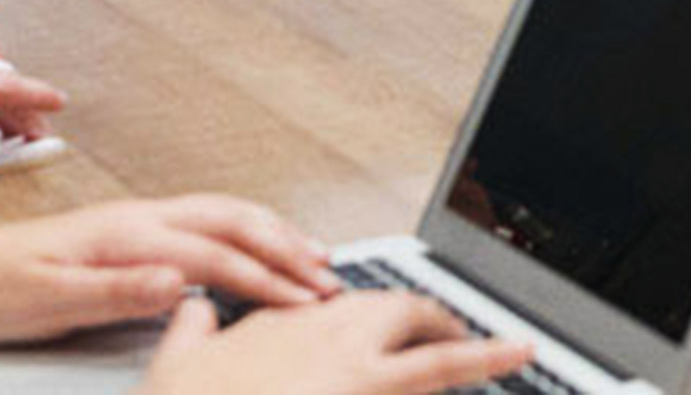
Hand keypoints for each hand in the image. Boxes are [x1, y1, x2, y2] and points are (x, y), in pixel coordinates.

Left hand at [0, 195, 343, 347]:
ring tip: (315, 258)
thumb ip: (116, 289)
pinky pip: (206, 222)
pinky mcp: (130, 232)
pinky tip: (257, 247)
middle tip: (330, 281)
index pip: (214, 254)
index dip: (265, 278)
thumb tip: (176, 281)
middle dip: (288, 248)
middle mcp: (137, 218)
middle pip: (233, 221)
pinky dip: (247, 232)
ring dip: (275, 233)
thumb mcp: (48, 300)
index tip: (304, 301)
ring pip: (225, 215)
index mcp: (124, 233)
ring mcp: (136, 221)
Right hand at [137, 293, 534, 394]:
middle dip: (447, 325)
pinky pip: (427, 394)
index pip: (360, 305)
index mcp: (296, 323)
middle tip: (474, 338)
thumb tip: (194, 310)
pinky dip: (463, 381)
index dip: (396, 313)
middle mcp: (338, 345)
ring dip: (478, 355)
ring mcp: (361, 384)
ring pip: (439, 362)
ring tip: (510, 353)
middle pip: (413, 319)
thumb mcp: (180, 363)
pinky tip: (494, 371)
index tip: (412, 320)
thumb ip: (194, 328)